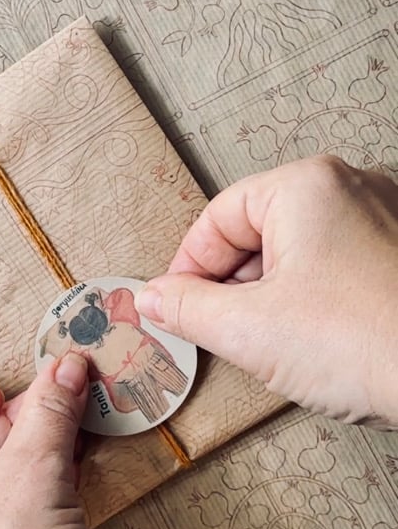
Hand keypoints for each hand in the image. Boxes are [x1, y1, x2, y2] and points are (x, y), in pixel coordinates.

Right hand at [136, 156, 397, 427]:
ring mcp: (385, 218)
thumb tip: (153, 297)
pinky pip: (338, 264)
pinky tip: (317, 340)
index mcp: (306, 186)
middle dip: (231, 283)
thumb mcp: (249, 329)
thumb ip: (187, 308)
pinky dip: (313, 297)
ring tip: (272, 342)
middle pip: (259, 230)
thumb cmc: (364, 343)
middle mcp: (350, 188)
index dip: (187, 265)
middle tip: (219, 330)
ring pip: (300, 249)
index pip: (218, 216)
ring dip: (271, 293)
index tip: (175, 305)